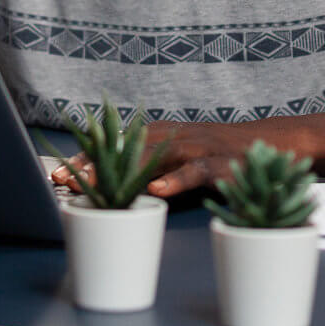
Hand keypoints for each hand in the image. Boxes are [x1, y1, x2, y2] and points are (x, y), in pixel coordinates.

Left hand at [50, 122, 263, 198]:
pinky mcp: (218, 164)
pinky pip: (195, 171)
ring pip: (154, 157)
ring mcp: (196, 147)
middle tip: (66, 182)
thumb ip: (149, 168)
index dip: (86, 156)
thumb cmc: (214, 156)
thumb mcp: (177, 158)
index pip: (115, 143)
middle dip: (94, 165)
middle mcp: (173, 135)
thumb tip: (108, 188)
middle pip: (126, 148)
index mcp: (160, 133)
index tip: (57, 172)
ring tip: (96, 188)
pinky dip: (176, 180)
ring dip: (122, 173)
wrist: (267, 145)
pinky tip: (156, 192)